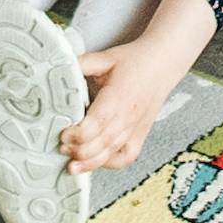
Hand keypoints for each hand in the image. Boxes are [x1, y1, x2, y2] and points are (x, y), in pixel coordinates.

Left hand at [67, 40, 164, 178]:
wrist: (163, 63)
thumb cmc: (135, 61)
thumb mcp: (105, 57)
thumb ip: (81, 64)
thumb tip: (59, 69)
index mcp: (118, 97)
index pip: (96, 124)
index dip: (77, 135)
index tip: (63, 134)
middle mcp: (128, 117)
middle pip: (101, 144)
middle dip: (78, 151)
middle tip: (62, 147)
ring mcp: (135, 128)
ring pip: (111, 154)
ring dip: (90, 163)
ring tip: (72, 165)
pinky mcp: (140, 134)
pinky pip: (127, 157)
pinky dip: (111, 164)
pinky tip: (96, 162)